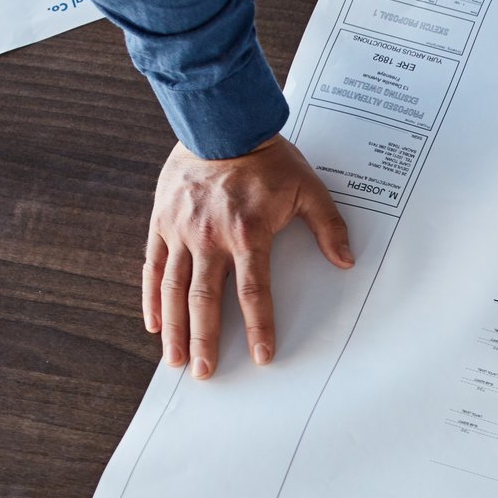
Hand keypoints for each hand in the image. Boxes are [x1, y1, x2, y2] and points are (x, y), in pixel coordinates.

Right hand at [144, 137, 353, 377]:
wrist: (219, 122)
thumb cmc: (267, 158)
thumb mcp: (308, 187)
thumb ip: (328, 226)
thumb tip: (347, 261)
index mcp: (248, 234)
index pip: (253, 292)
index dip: (258, 327)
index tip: (261, 356)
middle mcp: (210, 238)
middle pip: (206, 301)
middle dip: (206, 341)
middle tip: (205, 374)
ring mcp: (181, 231)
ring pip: (173, 290)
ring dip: (176, 329)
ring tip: (176, 361)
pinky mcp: (161, 222)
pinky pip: (152, 266)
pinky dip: (150, 298)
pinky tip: (154, 325)